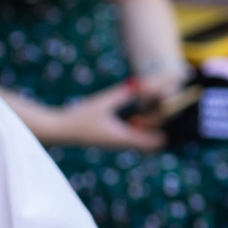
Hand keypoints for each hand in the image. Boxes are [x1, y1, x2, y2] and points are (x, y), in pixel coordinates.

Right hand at [49, 83, 165, 151]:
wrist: (58, 130)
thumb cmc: (78, 117)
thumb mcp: (101, 103)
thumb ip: (121, 94)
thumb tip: (139, 82)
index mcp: (123, 138)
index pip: (154, 142)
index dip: (164, 132)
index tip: (169, 119)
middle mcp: (121, 145)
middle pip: (150, 145)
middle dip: (158, 131)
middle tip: (163, 115)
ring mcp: (114, 144)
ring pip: (139, 142)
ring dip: (147, 131)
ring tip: (153, 114)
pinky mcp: (108, 140)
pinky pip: (130, 139)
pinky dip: (137, 130)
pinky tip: (136, 116)